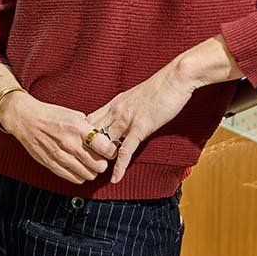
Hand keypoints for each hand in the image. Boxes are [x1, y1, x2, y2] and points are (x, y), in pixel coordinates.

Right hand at [0, 92, 116, 183]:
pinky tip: (79, 168)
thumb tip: (103, 138)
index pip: (105, 147)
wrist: (26, 119)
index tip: (110, 151)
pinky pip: (74, 178)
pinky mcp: (52, 164)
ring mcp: (61, 156)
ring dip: (92, 171)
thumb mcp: (74, 115)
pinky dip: (80, 176)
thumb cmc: (51, 115)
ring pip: (88, 174)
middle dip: (103, 163)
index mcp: (78, 128)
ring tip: (89, 164)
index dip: (111, 151)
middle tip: (101, 159)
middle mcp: (70, 144)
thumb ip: (89, 127)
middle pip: (99, 164)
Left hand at [86, 59, 197, 184]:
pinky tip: (115, 177)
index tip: (80, 147)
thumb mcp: (135, 96)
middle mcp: (116, 111)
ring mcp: (127, 120)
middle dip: (87, 150)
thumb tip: (122, 117)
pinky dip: (119, 166)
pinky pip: (126, 151)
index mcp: (114, 103)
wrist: (176, 78)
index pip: (90, 121)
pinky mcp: (140, 127)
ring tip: (94, 175)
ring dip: (100, 160)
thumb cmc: (160, 86)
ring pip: (106, 143)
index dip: (84, 136)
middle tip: (83, 164)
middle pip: (93, 134)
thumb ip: (126, 107)